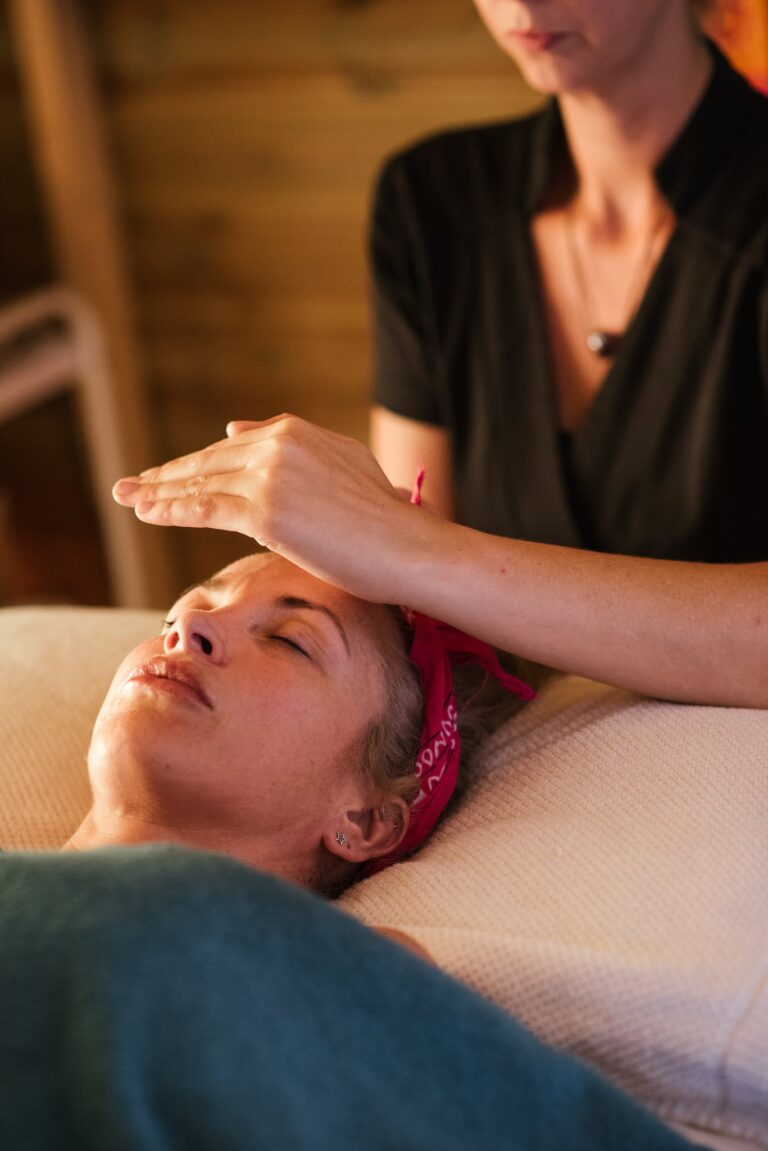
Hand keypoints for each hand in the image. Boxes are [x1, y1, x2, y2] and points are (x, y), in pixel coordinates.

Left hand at [112, 415, 430, 602]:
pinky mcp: (264, 511)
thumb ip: (290, 445)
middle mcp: (278, 444)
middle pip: (207, 462)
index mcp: (294, 431)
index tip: (165, 476)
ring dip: (157, 493)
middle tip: (128, 486)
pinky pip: (204, 509)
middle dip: (164, 476)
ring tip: (127, 499)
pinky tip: (146, 513)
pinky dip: (170, 510)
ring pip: (200, 483)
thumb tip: (234, 427)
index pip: (230, 448)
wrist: (405, 546)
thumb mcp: (339, 464)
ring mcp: (269, 476)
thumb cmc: (381, 518)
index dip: (194, 464)